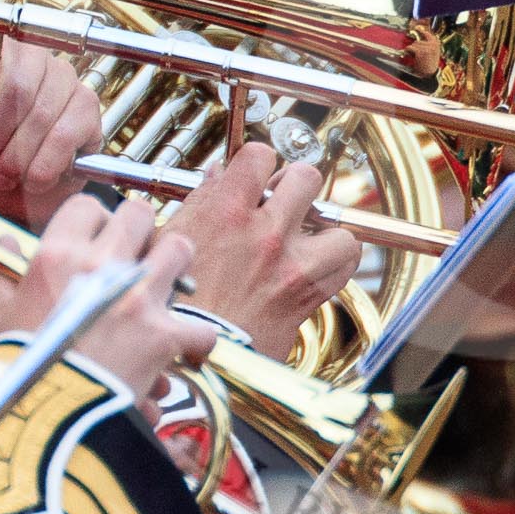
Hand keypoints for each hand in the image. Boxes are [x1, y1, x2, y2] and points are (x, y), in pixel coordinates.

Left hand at [0, 0, 103, 225]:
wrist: (5, 205)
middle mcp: (26, 59)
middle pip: (15, 83)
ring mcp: (62, 81)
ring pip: (43, 110)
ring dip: (17, 153)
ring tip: (1, 174)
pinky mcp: (87, 109)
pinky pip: (71, 128)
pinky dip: (46, 160)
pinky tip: (31, 176)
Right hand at [0, 195, 216, 399]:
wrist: (42, 421)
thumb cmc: (17, 371)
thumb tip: (3, 241)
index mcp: (58, 257)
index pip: (88, 205)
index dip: (96, 219)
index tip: (98, 237)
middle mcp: (101, 267)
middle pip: (140, 215)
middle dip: (142, 231)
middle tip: (137, 253)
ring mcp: (138, 299)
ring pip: (180, 249)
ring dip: (176, 266)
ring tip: (165, 284)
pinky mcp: (164, 335)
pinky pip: (200, 328)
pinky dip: (196, 343)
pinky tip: (186, 351)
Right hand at [159, 141, 361, 361]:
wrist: (188, 357)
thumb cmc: (172, 305)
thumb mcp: (170, 242)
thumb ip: (198, 204)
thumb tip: (217, 177)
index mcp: (227, 213)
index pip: (260, 155)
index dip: (257, 161)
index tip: (254, 175)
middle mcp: (266, 234)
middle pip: (307, 177)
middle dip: (295, 185)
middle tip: (283, 201)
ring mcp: (292, 266)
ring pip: (338, 226)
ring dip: (324, 229)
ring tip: (306, 237)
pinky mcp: (306, 297)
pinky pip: (344, 267)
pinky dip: (336, 262)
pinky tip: (316, 264)